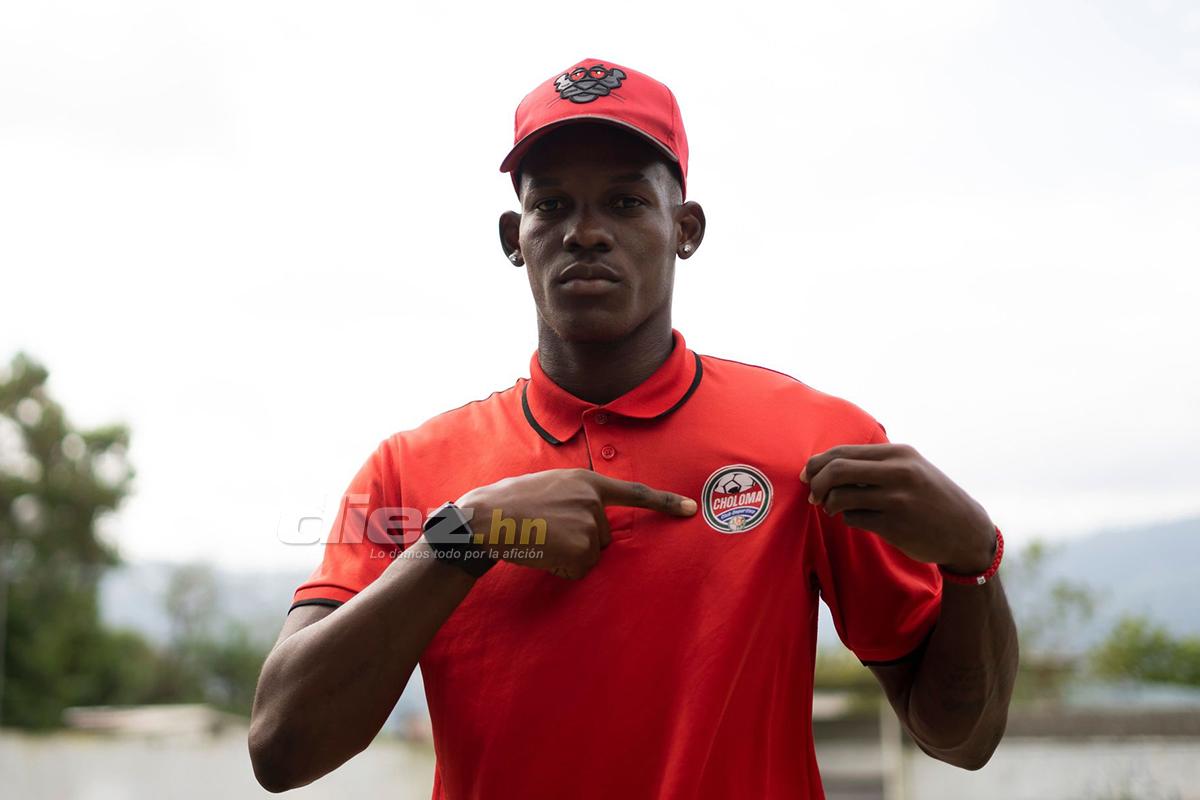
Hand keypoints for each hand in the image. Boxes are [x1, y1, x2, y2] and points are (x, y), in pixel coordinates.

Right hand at [455, 468, 697, 579]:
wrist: (485, 519)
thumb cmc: (509, 504)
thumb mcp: (549, 485)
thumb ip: (576, 495)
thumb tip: (594, 518)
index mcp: (586, 481)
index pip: (634, 492)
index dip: (665, 502)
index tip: (691, 509)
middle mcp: (593, 500)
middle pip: (605, 535)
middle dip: (581, 539)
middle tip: (547, 531)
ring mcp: (588, 525)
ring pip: (592, 554)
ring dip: (569, 555)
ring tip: (541, 540)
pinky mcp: (581, 549)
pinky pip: (580, 569)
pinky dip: (562, 568)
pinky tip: (542, 554)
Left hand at [800, 444, 996, 572]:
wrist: (966, 531)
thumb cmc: (930, 497)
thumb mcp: (911, 468)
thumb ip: (874, 464)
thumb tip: (825, 465)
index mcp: (898, 454)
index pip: (843, 452)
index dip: (817, 463)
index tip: (808, 474)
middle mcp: (898, 473)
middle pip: (836, 470)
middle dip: (816, 483)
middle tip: (813, 495)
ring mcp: (897, 500)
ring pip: (841, 497)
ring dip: (830, 504)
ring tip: (834, 508)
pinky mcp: (894, 526)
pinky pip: (854, 519)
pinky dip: (848, 519)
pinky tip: (858, 519)